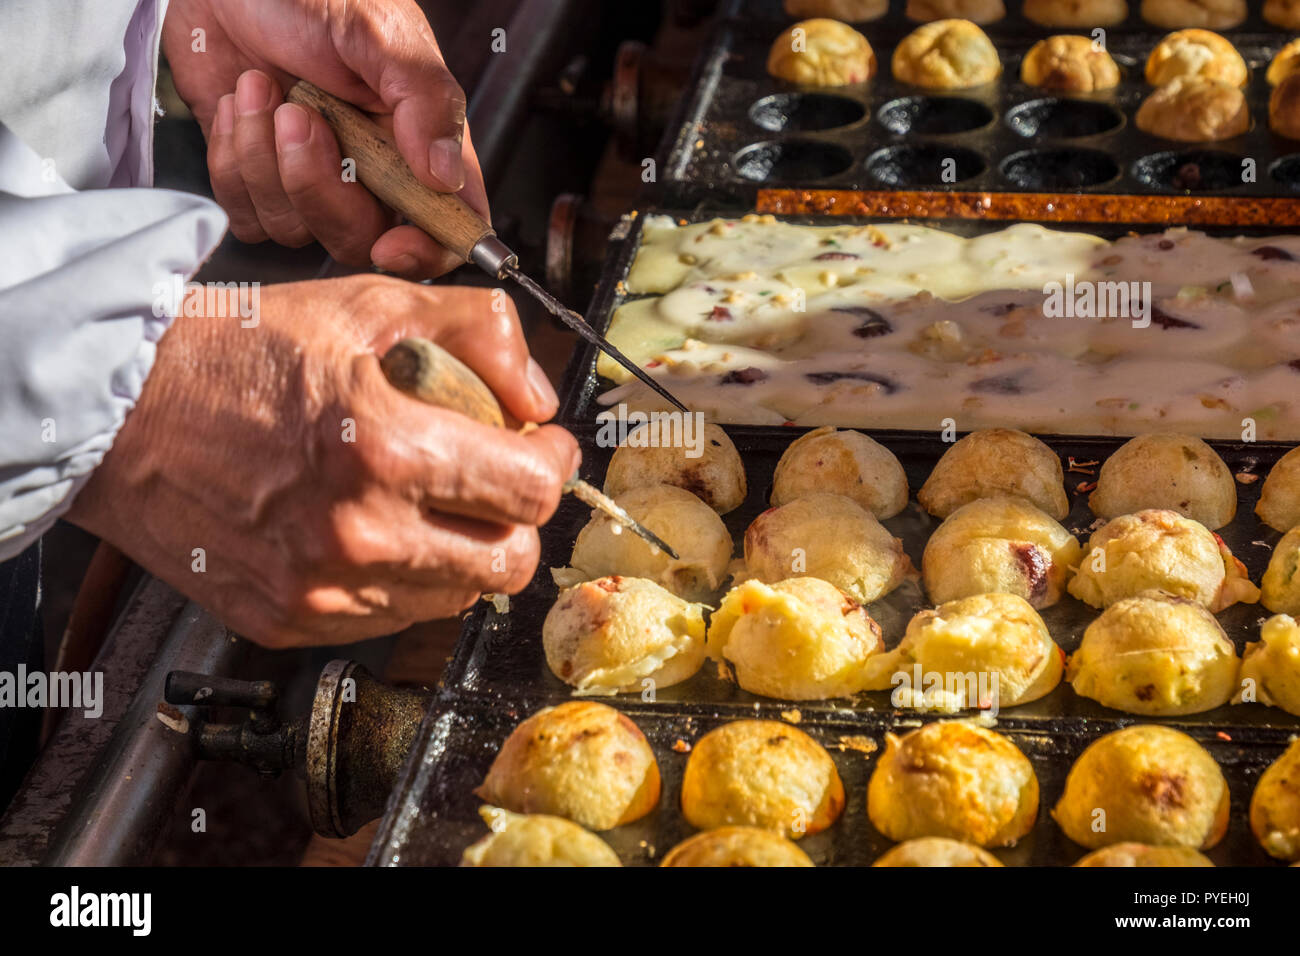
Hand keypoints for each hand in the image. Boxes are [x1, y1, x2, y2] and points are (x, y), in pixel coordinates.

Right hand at [67, 278, 575, 647]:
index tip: (543, 447)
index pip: (531, 492)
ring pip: (455, 599)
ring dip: (464, 551)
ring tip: (432, 501)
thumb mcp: (367, 305)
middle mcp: (359, 534)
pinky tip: (378, 529)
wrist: (119, 412)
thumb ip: (477, 334)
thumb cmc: (238, 351)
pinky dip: (405, 579)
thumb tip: (538, 395)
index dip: (553, 463)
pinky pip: (390, 619)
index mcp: (386, 448)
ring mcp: (322, 590)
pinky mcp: (290, 622)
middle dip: (519, 518)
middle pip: (508, 564)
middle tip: (501, 482)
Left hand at [161, 0, 482, 277]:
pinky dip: (234, 162)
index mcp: (421, 145)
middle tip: (300, 117)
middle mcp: (373, 175)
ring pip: (294, 229)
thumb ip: (425, 101)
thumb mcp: (381, 33)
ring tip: (264, 89)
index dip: (427, 253)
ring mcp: (314, 182)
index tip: (393, 242)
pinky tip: (244, 106)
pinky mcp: (260, 181)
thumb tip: (445, 175)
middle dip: (318, 188)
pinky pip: (248, 215)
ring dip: (264, 159)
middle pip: (361, 241)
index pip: (448, 229)